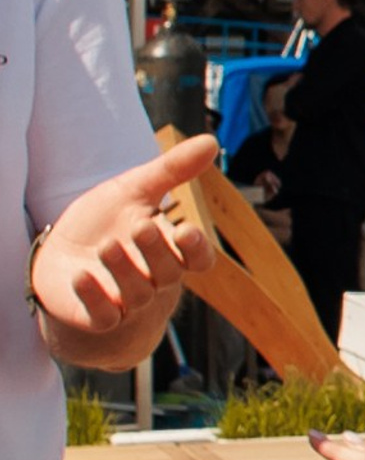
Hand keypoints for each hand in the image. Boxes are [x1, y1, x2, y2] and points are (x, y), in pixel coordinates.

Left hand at [32, 134, 216, 333]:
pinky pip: (104, 316)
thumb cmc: (103, 224)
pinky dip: (95, 298)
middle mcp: (154, 280)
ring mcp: (126, 303)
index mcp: (170, 252)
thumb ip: (171, 171)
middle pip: (169, 273)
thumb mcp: (134, 192)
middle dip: (156, 251)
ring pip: (138, 294)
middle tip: (139, 226)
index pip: (198, 259)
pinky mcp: (97, 318)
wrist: (58, 261)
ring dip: (124, 269)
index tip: (185, 229)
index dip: (196, 249)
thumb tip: (211, 141)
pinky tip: (82, 275)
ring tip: (106, 246)